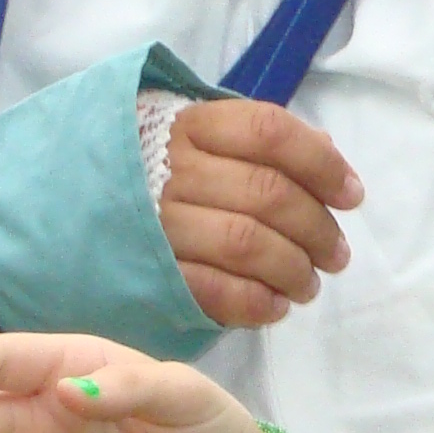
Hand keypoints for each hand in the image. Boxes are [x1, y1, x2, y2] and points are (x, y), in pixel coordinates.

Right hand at [158, 100, 361, 327]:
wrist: (82, 209)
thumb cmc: (167, 172)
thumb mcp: (209, 141)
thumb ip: (266, 144)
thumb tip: (329, 153)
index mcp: (193, 125)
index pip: (269, 131)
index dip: (321, 164)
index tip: (351, 195)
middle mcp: (172, 168)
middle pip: (266, 192)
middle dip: (316, 228)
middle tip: (336, 255)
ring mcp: (156, 221)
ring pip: (245, 241)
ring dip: (291, 269)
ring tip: (308, 285)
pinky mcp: (148, 272)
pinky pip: (212, 289)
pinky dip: (254, 301)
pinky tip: (274, 307)